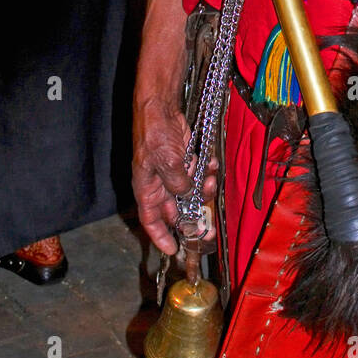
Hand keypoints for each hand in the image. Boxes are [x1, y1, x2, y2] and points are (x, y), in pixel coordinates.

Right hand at [132, 101, 217, 254]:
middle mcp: (158, 184)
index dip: (161, 237)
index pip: (151, 221)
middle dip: (192, 219)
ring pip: (190, 193)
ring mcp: (171, 173)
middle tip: (209, 229)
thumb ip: (178, 183)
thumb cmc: (154, 133)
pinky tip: (210, 164)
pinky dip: (206, 172)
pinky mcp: (183, 161)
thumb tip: (188, 197)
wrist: (160, 107)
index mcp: (147, 189)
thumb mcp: (167, 162)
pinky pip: (197, 175)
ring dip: (202, 191)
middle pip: (176, 211)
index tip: (173, 251)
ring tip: (210, 182)